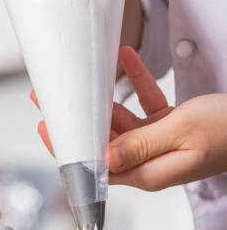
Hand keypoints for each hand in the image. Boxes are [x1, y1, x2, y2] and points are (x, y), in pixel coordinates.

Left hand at [32, 46, 226, 190]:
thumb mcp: (181, 133)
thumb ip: (139, 145)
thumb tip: (102, 159)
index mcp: (147, 172)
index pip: (97, 168)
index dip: (70, 150)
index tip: (48, 127)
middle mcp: (148, 161)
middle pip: (104, 142)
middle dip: (80, 119)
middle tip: (54, 95)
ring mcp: (158, 143)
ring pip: (120, 122)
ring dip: (103, 99)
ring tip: (81, 76)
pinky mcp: (169, 128)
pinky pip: (145, 104)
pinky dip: (137, 82)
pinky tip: (126, 57)